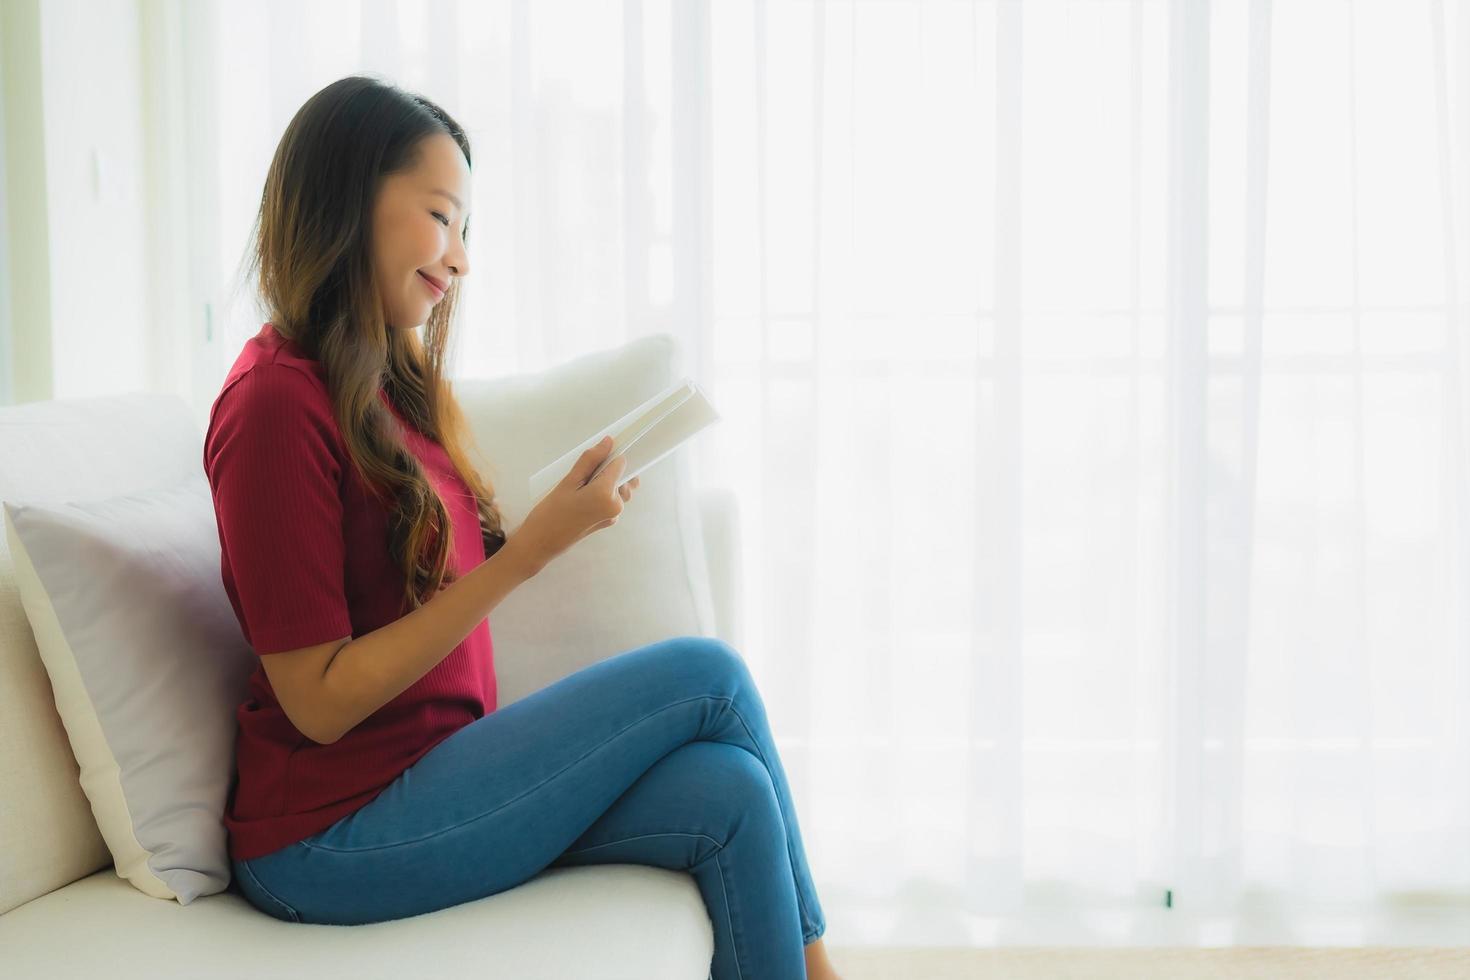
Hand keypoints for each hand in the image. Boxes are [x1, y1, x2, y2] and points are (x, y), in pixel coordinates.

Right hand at [508, 436, 640, 573]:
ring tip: (581, 486)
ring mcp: (613, 516)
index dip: (610, 456)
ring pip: (619, 489)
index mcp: (608, 494)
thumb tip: (609, 442)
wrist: (540, 542)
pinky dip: (602, 494)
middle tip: (584, 474)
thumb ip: (591, 460)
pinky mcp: (608, 522)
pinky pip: (612, 500)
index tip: (596, 456)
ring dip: (606, 482)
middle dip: (609, 471)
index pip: (620, 464)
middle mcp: (616, 506)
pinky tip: (582, 496)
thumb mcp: (568, 481)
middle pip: (623, 477)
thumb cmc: (550, 512)